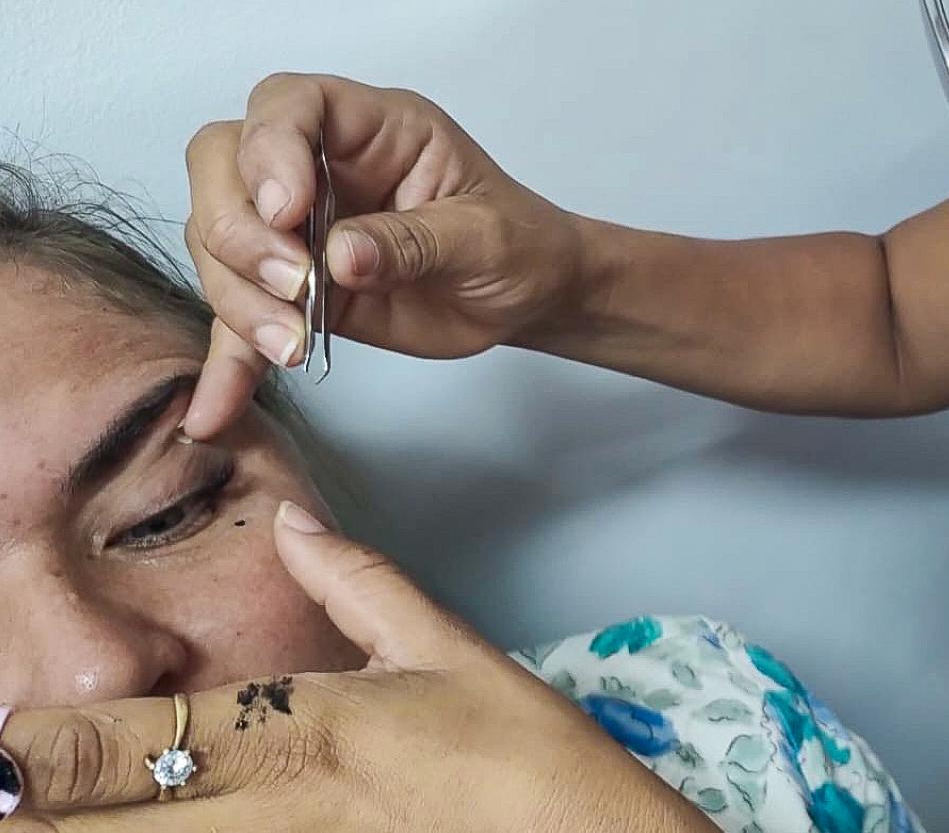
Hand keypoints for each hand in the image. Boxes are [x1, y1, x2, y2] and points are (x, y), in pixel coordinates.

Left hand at [1, 505, 712, 831]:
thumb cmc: (523, 753)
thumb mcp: (447, 647)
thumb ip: (358, 581)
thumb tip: (293, 521)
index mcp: (309, 729)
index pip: (152, 740)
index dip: (54, 754)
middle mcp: (283, 806)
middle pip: (127, 820)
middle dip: (38, 809)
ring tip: (25, 821)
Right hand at [182, 73, 588, 439]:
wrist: (527, 299)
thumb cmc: (518, 244)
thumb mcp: (484, 237)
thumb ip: (413, 241)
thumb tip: (338, 256)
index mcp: (373, 128)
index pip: (289, 104)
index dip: (270, 149)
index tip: (290, 211)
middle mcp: (321, 168)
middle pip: (223, 165)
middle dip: (239, 229)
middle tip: (292, 285)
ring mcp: (299, 229)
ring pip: (218, 243)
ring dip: (237, 297)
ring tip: (291, 345)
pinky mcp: (294, 292)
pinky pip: (243, 319)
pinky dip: (229, 363)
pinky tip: (216, 407)